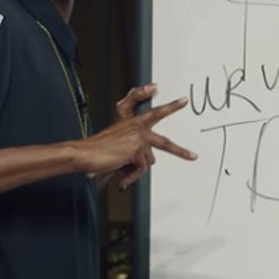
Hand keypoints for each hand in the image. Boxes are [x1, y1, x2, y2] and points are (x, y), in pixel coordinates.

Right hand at [73, 85, 195, 188]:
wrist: (84, 153)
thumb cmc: (98, 149)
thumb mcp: (120, 146)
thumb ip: (136, 150)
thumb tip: (147, 163)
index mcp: (132, 122)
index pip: (156, 112)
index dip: (171, 106)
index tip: (183, 101)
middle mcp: (137, 128)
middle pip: (164, 142)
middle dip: (181, 151)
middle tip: (194, 156)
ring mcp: (138, 139)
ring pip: (147, 162)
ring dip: (135, 170)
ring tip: (120, 170)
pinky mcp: (136, 150)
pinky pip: (140, 169)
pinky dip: (130, 176)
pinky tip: (121, 177)